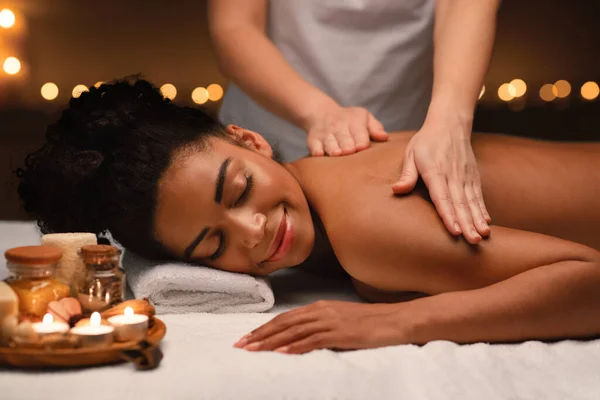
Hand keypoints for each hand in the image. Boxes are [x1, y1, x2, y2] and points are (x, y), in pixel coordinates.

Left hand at [233, 300, 402, 354]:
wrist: (396, 320)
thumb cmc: (371, 322)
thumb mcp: (342, 319)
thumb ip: (322, 324)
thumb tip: (303, 335)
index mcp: (320, 307)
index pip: (285, 318)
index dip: (264, 327)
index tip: (248, 337)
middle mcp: (321, 311)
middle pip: (284, 323)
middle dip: (260, 335)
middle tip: (240, 345)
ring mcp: (330, 321)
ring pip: (293, 332)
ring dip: (270, 342)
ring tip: (253, 350)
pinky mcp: (340, 333)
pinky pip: (312, 341)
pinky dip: (294, 347)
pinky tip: (281, 352)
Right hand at [304, 100, 387, 156]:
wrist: (321, 113)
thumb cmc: (349, 120)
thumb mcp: (364, 117)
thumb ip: (375, 127)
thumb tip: (384, 137)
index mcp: (354, 121)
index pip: (359, 132)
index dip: (361, 141)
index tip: (362, 147)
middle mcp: (339, 126)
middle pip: (344, 139)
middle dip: (347, 146)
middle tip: (349, 152)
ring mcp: (325, 134)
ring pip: (329, 143)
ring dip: (333, 149)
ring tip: (337, 154)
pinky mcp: (313, 140)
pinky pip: (314, 147)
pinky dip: (317, 151)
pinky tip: (320, 155)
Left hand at [392, 121, 490, 243]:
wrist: (450, 123)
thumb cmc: (426, 141)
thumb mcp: (411, 153)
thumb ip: (407, 174)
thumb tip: (397, 190)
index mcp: (435, 171)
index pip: (442, 197)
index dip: (448, 214)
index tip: (455, 230)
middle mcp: (453, 175)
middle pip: (460, 203)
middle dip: (467, 223)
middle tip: (472, 241)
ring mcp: (465, 176)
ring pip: (472, 201)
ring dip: (477, 220)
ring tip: (482, 236)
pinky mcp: (473, 176)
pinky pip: (478, 195)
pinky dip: (483, 209)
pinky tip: (486, 223)